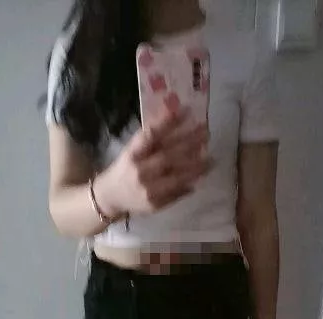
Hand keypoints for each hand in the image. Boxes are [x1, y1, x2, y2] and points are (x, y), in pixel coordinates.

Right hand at [94, 108, 210, 217]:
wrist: (110, 197)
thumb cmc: (126, 168)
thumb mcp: (133, 150)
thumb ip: (152, 139)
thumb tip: (179, 119)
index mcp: (132, 154)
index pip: (151, 135)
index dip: (168, 122)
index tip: (186, 110)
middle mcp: (139, 171)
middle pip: (168, 155)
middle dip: (190, 143)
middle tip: (206, 133)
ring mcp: (147, 189)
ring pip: (176, 176)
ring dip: (196, 167)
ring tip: (211, 159)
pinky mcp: (154, 204)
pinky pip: (175, 193)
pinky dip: (188, 184)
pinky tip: (200, 177)